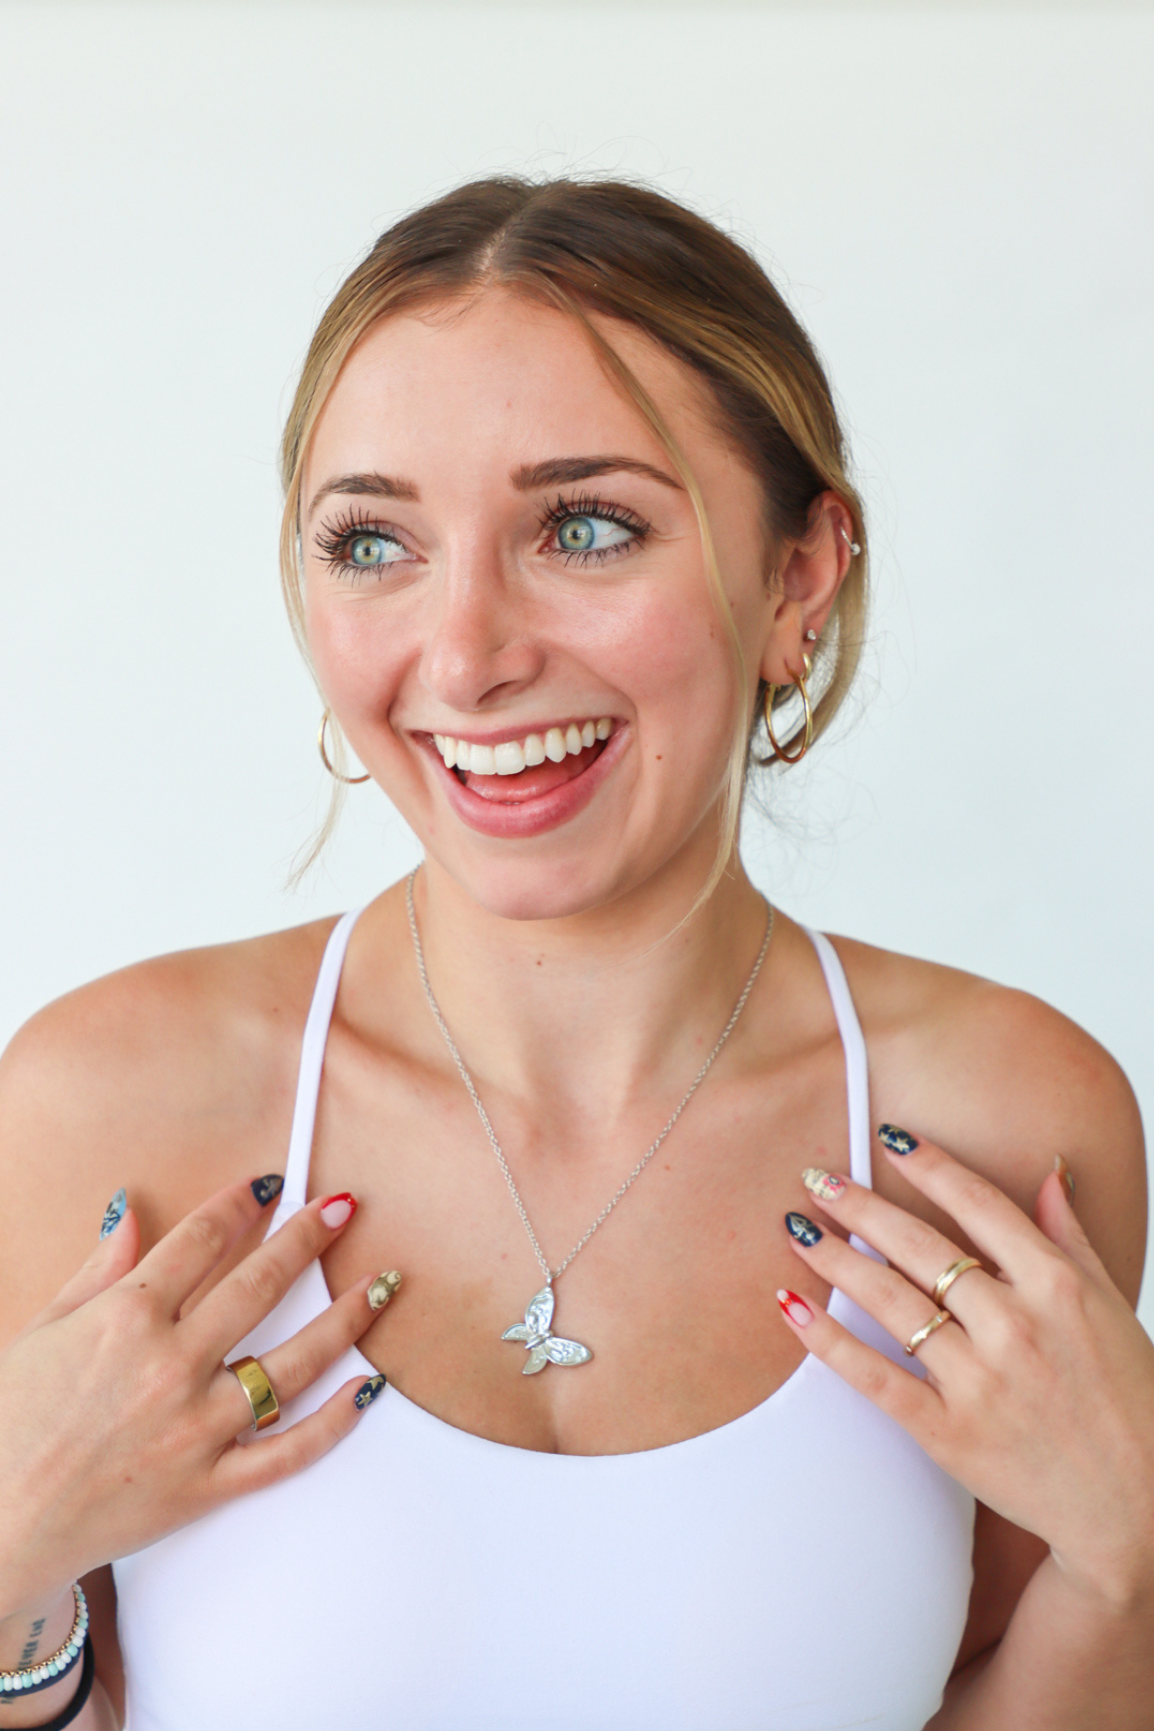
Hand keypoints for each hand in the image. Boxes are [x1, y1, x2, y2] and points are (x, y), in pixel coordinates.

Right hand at [0, 1178, 395, 1617]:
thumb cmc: (8, 1424)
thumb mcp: (40, 1330)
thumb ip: (97, 1271)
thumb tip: (131, 1212)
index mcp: (124, 1319)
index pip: (201, 1240)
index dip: (241, 1205)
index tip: (271, 1185)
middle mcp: (169, 1366)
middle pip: (259, 1286)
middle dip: (309, 1238)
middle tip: (346, 1207)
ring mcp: (195, 1427)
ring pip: (293, 1363)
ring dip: (346, 1318)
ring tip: (383, 1285)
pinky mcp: (207, 1484)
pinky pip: (287, 1451)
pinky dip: (335, 1422)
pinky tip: (369, 1389)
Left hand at [776, 1132, 1153, 1606]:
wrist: (1136, 1505)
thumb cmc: (1127, 1399)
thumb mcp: (1111, 1305)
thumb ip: (1070, 1236)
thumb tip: (1050, 1172)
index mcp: (1057, 1287)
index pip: (979, 1204)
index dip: (929, 1165)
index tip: (889, 1137)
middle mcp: (1016, 1326)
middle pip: (918, 1245)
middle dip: (860, 1205)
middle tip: (818, 1177)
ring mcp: (981, 1381)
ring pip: (889, 1301)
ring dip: (834, 1258)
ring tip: (797, 1229)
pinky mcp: (950, 1433)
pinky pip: (875, 1377)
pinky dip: (828, 1340)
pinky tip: (791, 1305)